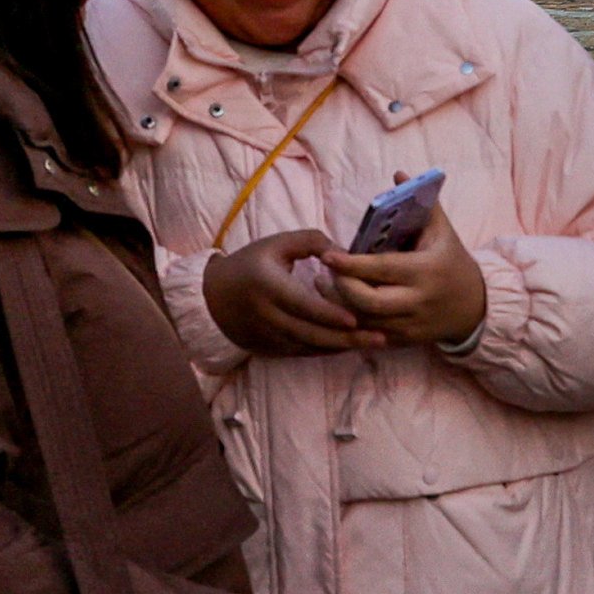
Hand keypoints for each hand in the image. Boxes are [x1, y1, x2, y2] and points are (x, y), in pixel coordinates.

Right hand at [207, 231, 377, 356]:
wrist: (214, 297)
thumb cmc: (250, 264)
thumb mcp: (277, 243)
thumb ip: (312, 241)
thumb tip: (346, 254)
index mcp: (268, 285)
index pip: (303, 305)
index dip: (329, 315)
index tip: (355, 320)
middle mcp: (267, 315)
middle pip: (311, 332)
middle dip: (346, 338)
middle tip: (380, 337)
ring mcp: (267, 336)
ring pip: (309, 347)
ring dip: (341, 347)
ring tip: (372, 343)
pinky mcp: (270, 349)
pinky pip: (302, 353)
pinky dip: (326, 351)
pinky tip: (348, 347)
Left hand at [324, 206, 486, 350]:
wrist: (476, 307)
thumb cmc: (452, 261)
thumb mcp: (442, 231)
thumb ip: (421, 203)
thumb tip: (398, 173)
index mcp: (426, 270)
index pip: (382, 268)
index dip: (352, 264)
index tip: (327, 256)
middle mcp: (419, 300)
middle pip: (369, 301)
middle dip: (342, 287)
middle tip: (325, 272)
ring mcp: (413, 324)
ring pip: (367, 322)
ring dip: (342, 306)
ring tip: (325, 287)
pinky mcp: (408, 341)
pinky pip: (373, 336)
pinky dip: (355, 322)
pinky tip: (341, 307)